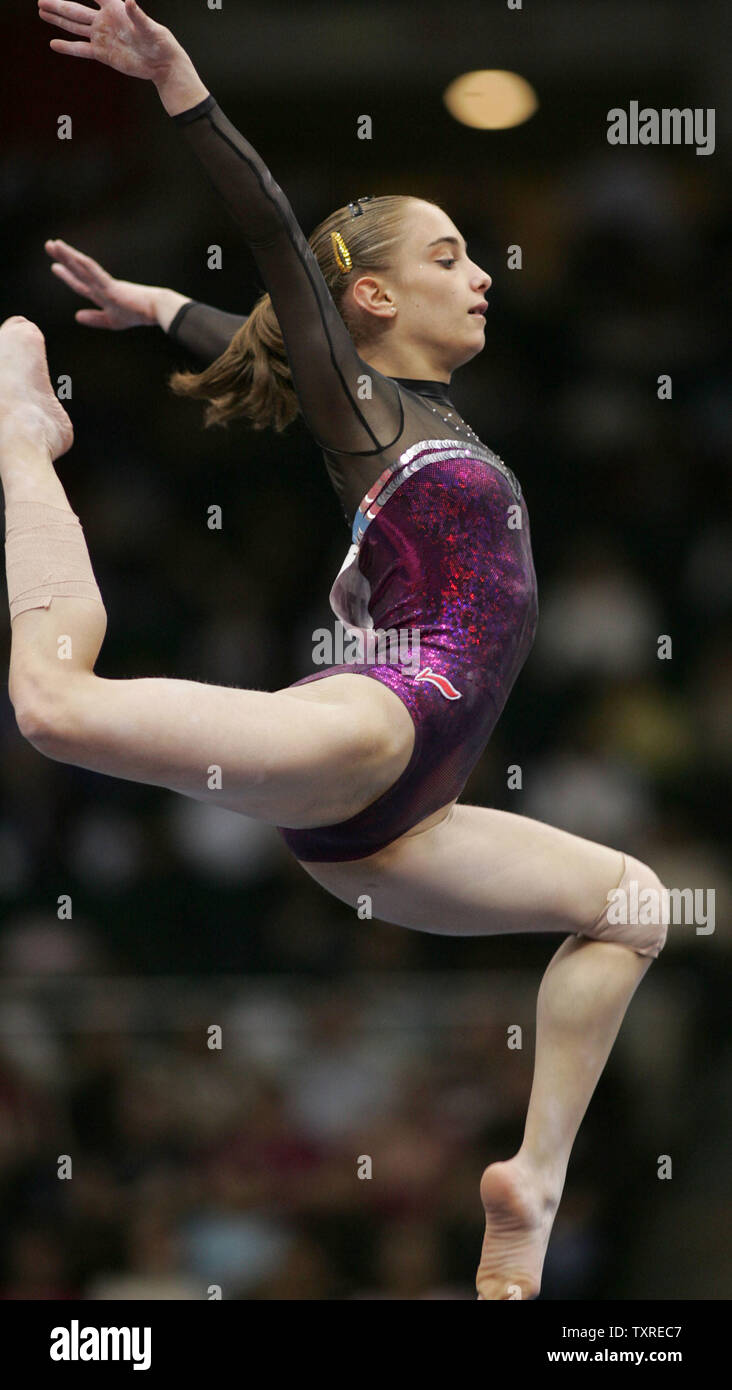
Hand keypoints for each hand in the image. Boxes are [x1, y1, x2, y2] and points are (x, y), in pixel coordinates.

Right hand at [38, 0, 178, 80]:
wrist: (161, 64)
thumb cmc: (160, 42)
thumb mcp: (150, 28)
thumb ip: (138, 15)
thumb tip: (130, 1)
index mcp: (116, 8)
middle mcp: (105, 20)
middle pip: (76, 10)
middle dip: (58, 5)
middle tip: (41, 0)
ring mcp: (102, 37)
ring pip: (75, 27)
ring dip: (58, 20)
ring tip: (42, 12)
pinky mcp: (102, 54)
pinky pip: (81, 49)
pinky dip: (68, 47)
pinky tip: (54, 44)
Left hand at [45, 238, 160, 327]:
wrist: (155, 310)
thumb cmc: (138, 314)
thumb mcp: (111, 320)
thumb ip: (94, 318)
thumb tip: (76, 316)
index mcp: (101, 294)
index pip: (79, 283)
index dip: (66, 275)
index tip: (54, 266)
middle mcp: (101, 286)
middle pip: (77, 270)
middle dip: (63, 258)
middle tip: (49, 244)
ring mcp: (106, 284)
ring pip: (83, 267)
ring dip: (69, 256)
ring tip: (55, 244)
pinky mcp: (113, 287)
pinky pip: (97, 274)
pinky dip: (86, 266)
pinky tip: (76, 257)